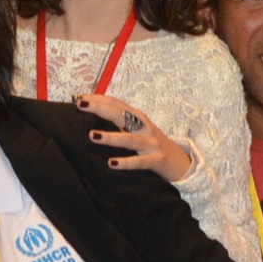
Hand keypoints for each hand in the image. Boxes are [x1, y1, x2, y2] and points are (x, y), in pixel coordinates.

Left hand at [77, 93, 193, 183]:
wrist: (182, 163)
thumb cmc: (154, 146)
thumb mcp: (139, 131)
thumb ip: (121, 124)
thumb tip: (95, 119)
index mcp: (138, 118)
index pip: (116, 104)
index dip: (99, 99)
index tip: (79, 97)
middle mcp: (145, 127)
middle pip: (121, 115)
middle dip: (100, 109)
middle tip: (81, 106)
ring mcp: (152, 143)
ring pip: (129, 139)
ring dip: (110, 137)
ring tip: (92, 136)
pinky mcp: (157, 160)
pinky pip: (140, 162)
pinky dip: (126, 162)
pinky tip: (111, 163)